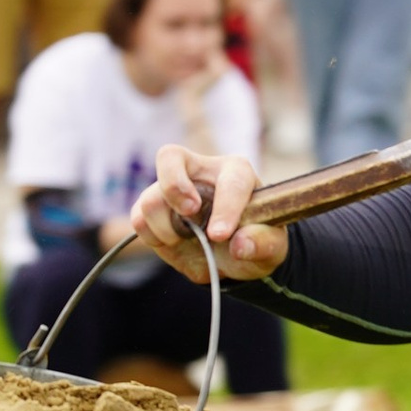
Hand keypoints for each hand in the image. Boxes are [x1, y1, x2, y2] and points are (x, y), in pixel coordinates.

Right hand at [132, 146, 288, 284]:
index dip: (225, 207)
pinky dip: (153, 236)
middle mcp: (200, 171)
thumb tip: (240, 245)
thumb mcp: (272, 247)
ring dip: (167, 228)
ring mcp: (172, 188)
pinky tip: (174, 243)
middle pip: (169, 157)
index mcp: (236, 172)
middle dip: (175, 187)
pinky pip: (138, 219)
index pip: (230, 180)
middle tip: (190, 214)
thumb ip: (262, 243)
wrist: (234, 253)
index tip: (221, 235)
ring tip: (189, 240)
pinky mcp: (153, 208)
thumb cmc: (255, 239)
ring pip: (151, 198)